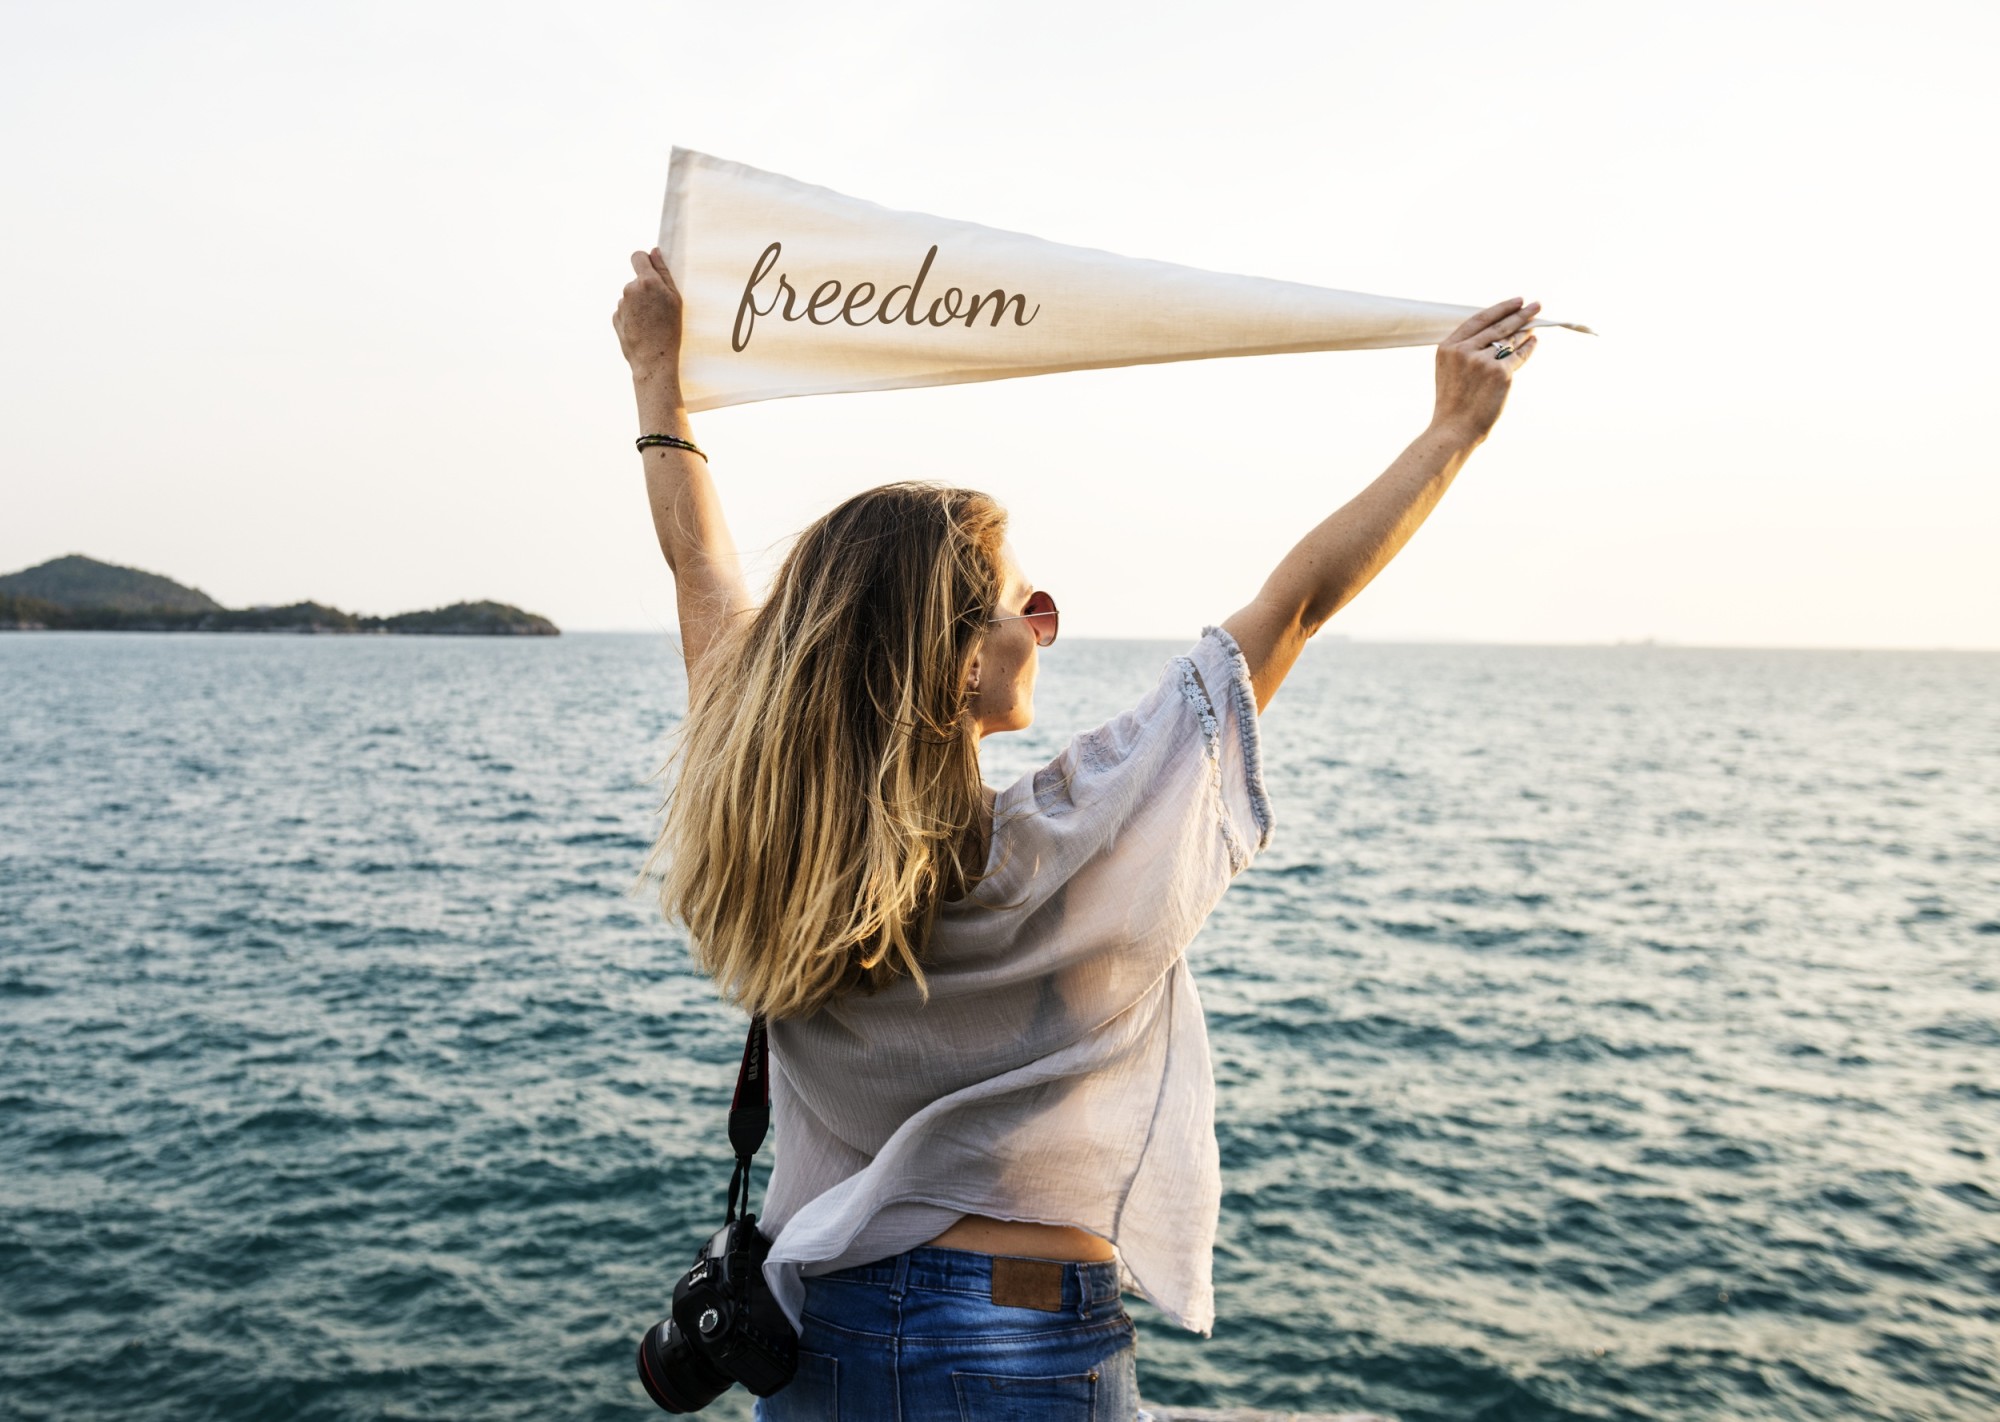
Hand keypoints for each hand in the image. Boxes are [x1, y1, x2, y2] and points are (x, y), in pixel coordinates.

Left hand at [614, 247, 685, 385]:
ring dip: (640, 305)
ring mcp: (621, 304)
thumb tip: (654, 251)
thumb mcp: (675, 299)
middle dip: (646, 289)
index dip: (644, 260)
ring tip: (652, 323)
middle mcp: (630, 289)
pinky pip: (626, 310)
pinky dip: (633, 317)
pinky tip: (643, 330)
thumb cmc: (670, 329)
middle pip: (637, 280)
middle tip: (659, 309)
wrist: (653, 359)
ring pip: (631, 297)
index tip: (650, 269)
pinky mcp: (615, 317)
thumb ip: (663, 272)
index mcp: (646, 281)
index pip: (638, 256)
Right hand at [1430, 298, 1539, 446]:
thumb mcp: (1450, 369)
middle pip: (1498, 326)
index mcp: (1448, 347)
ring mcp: (1482, 361)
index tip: (1516, 301)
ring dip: (1525, 330)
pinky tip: (1534, 341)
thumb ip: (1466, 349)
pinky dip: (1528, 347)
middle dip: (1520, 313)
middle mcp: (1464, 351)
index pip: (1479, 319)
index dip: (1500, 308)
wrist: (1454, 429)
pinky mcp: (1499, 373)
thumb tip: (1499, 331)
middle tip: (1536, 305)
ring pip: (1509, 340)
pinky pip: (1518, 356)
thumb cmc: (1454, 402)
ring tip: (1535, 323)